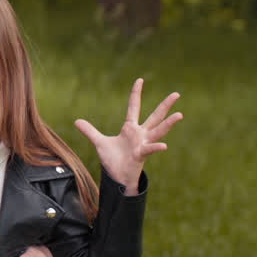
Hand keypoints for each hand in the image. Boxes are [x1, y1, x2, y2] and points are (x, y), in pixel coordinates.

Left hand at [75, 78, 182, 194]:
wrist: (117, 177)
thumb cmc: (113, 160)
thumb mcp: (100, 142)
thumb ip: (90, 131)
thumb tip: (77, 121)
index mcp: (130, 128)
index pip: (134, 106)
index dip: (136, 93)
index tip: (140, 80)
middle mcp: (140, 134)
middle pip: (155, 116)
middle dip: (165, 105)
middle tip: (176, 94)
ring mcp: (142, 144)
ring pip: (158, 131)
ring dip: (168, 123)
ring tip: (179, 114)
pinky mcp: (140, 155)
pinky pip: (149, 150)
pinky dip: (156, 147)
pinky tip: (164, 146)